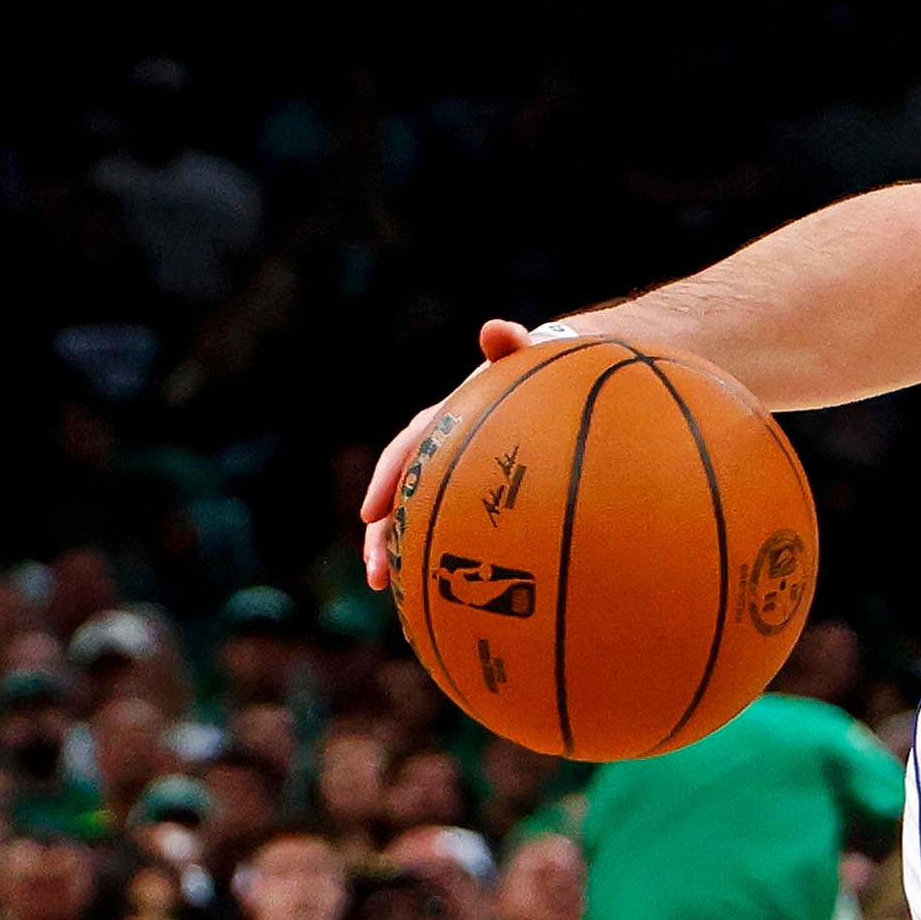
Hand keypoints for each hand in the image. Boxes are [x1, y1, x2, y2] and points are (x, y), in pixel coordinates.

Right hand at [357, 318, 533, 589]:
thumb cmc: (536, 373)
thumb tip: (496, 328)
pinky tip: (428, 591)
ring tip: (384, 590)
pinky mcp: (466, 495)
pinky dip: (430, 554)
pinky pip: (441, 526)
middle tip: (375, 573)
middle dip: (381, 535)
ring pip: (411, 516)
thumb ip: (511, 345)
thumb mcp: (525, 357)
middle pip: (398, 496)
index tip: (370, 513)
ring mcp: (447, 474)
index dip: (387, 480)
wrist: (550, 386)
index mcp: (444, 419)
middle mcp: (436, 449)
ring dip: (394, 551)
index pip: (407, 448)